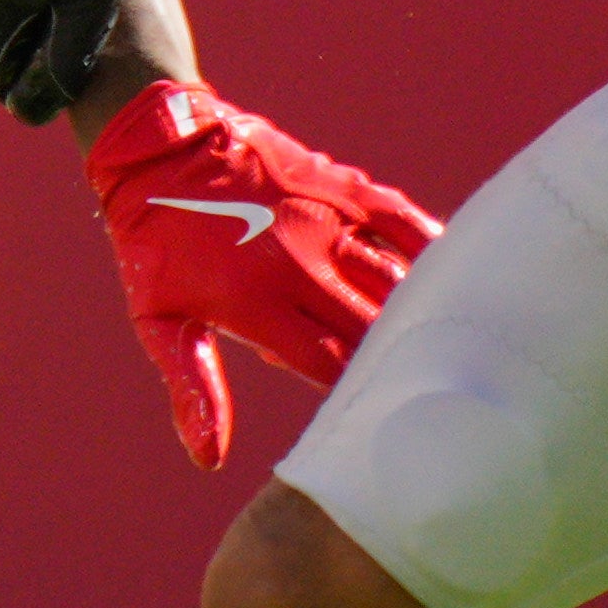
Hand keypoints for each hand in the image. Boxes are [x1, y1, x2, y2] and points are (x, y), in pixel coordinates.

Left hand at [83, 81, 444, 469]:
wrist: (158, 148)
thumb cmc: (156, 245)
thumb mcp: (160, 321)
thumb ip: (194, 387)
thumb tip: (210, 459)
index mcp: (256, 303)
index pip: (328, 364)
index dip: (352, 391)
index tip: (369, 412)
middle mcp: (299, 262)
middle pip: (369, 327)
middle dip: (389, 358)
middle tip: (412, 383)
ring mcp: (325, 219)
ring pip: (393, 278)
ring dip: (416, 312)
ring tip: (444, 343)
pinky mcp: (340, 185)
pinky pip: (400, 220)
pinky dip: (429, 248)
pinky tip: (452, 276)